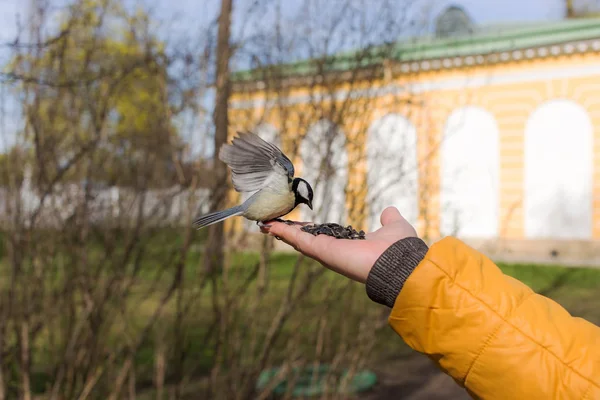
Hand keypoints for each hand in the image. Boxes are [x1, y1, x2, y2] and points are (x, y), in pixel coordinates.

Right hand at [261, 206, 417, 283]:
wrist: (402, 265)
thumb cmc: (401, 250)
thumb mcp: (394, 226)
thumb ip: (389, 219)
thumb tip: (389, 211)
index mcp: (350, 245)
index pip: (325, 237)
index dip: (310, 230)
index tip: (298, 224)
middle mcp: (336, 251)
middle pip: (306, 240)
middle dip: (289, 232)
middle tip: (271, 223)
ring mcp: (328, 252)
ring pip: (299, 240)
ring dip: (282, 231)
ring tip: (265, 223)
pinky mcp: (323, 251)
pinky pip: (299, 240)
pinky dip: (285, 232)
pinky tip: (270, 225)